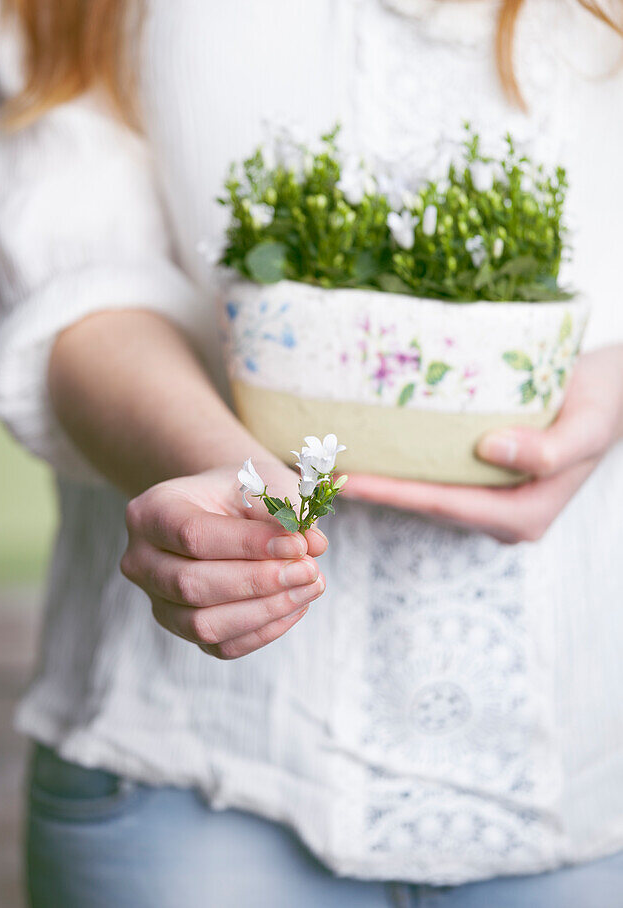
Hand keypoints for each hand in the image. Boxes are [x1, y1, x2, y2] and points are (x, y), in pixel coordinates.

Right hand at [121, 462, 327, 659]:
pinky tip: (296, 605)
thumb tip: (314, 544)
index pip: (193, 535)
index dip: (247, 545)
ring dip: (265, 611)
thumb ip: (285, 509)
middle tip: (309, 569)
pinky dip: (264, 630)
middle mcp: (141, 560)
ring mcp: (157, 600)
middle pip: (191, 585)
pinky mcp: (182, 629)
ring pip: (203, 625)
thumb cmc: (240, 490)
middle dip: (258, 582)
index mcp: (151, 512)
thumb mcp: (261, 482)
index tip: (297, 543)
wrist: (223, 506)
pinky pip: (221, 646)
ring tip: (310, 587)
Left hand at [341, 345, 622, 543]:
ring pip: (423, 492)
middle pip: (424, 504)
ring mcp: (489, 499)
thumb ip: (546, 448)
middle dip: (373, 491)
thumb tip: (490, 449)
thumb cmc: (601, 404)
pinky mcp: (481, 478)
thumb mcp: (585, 426)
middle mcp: (499, 515)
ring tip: (327, 460)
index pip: (441, 504)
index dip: (391, 494)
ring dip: (379, 478)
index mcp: (521, 515)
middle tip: (316, 472)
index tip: (347, 480)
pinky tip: (366, 446)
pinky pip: (432, 475)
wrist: (614, 392)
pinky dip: (398, 464)